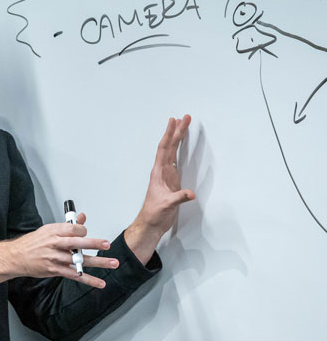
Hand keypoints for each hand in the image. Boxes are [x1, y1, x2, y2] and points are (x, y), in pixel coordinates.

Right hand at [0, 212, 118, 287]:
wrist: (16, 257)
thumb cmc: (32, 243)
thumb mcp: (48, 230)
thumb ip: (67, 226)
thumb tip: (82, 217)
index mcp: (53, 232)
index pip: (73, 229)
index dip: (83, 230)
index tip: (86, 232)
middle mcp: (55, 244)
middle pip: (77, 243)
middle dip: (94, 243)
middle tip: (107, 244)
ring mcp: (56, 258)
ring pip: (79, 260)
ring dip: (98, 262)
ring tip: (113, 263)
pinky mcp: (56, 270)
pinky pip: (75, 275)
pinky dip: (89, 280)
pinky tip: (100, 282)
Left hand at [126, 115, 195, 262]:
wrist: (151, 223)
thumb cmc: (155, 213)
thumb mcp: (167, 205)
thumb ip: (179, 198)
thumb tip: (190, 193)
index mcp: (159, 172)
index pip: (165, 149)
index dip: (170, 134)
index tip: (174, 121)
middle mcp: (162, 170)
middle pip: (170, 146)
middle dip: (177, 131)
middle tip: (185, 117)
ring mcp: (167, 175)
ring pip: (173, 152)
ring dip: (178, 139)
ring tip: (183, 126)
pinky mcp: (171, 181)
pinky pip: (176, 161)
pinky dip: (180, 151)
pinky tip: (181, 146)